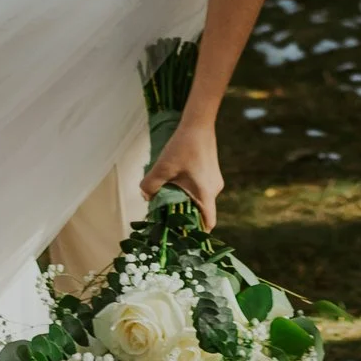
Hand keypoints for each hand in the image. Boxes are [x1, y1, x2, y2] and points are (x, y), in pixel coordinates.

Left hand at [142, 114, 222, 228]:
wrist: (198, 123)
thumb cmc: (182, 146)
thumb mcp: (161, 167)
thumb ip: (150, 186)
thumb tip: (146, 198)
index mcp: (206, 193)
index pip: (208, 223)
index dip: (196, 233)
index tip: (182, 236)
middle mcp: (214, 189)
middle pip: (202, 212)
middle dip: (186, 216)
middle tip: (168, 217)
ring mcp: (214, 180)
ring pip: (201, 199)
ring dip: (186, 201)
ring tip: (169, 198)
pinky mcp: (211, 172)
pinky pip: (201, 189)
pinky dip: (190, 191)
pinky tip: (176, 182)